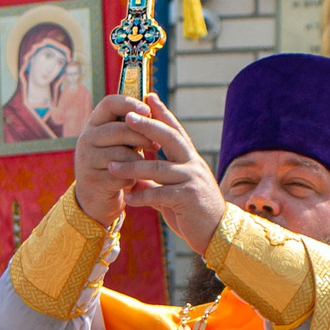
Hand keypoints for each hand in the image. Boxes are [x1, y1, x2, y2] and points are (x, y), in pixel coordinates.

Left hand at [75, 93, 226, 249]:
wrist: (217, 234)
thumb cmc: (194, 213)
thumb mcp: (174, 194)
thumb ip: (156, 184)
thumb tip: (135, 180)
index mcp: (190, 160)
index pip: (175, 130)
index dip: (162, 113)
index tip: (148, 96)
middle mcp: (193, 165)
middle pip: (169, 138)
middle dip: (148, 126)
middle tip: (128, 117)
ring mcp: (192, 180)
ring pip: (158, 168)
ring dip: (133, 167)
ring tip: (112, 166)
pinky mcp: (189, 198)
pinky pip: (160, 194)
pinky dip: (142, 196)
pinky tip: (127, 198)